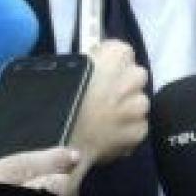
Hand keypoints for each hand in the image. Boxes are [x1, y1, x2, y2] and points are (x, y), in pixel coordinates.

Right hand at [68, 40, 148, 171]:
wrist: (57, 143)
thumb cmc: (55, 103)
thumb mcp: (67, 71)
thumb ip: (91, 63)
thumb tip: (99, 61)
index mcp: (114, 57)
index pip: (123, 52)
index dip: (112, 63)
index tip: (101, 72)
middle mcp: (131, 78)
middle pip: (137, 76)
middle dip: (125, 85)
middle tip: (105, 97)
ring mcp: (137, 107)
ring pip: (140, 103)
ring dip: (128, 109)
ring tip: (106, 119)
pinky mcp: (138, 132)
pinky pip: (139, 127)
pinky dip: (127, 131)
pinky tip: (108, 135)